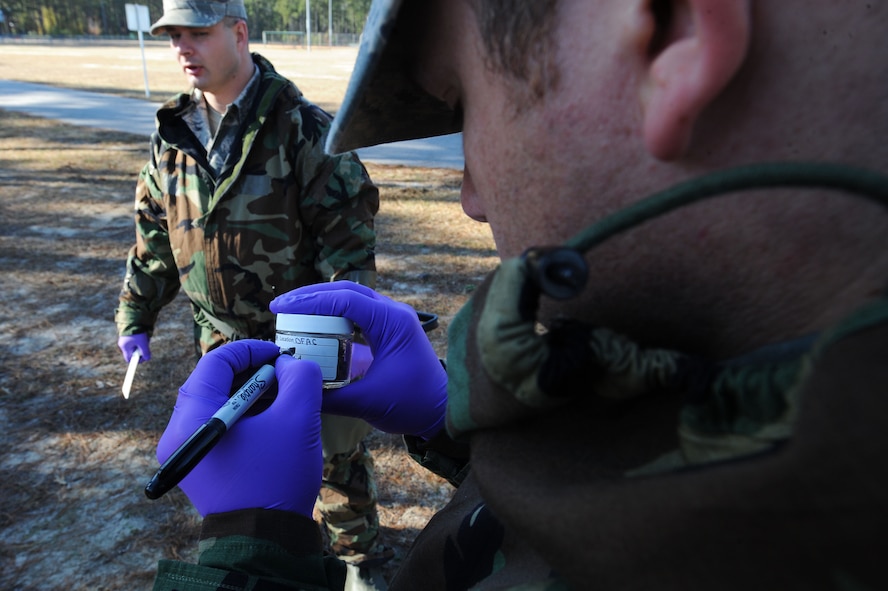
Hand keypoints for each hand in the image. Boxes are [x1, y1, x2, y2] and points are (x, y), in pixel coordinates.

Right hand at [118, 333, 149, 362]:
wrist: (134, 318)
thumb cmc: (137, 332)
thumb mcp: (143, 343)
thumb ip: (145, 352)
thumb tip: (147, 358)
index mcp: (124, 347)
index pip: (129, 359)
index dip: (136, 361)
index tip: (143, 359)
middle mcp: (123, 344)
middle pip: (133, 352)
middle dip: (141, 350)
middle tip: (146, 345)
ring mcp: (126, 339)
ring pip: (136, 346)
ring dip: (142, 344)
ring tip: (145, 337)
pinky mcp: (129, 334)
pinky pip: (136, 340)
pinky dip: (141, 339)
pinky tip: (144, 334)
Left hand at [156, 340, 323, 517]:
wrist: (265, 540)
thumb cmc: (277, 478)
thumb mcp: (298, 418)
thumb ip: (298, 377)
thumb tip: (289, 365)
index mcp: (191, 418)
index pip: (216, 363)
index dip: (251, 351)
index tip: (281, 355)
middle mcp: (176, 434)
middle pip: (212, 383)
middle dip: (251, 373)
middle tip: (282, 374)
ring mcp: (183, 453)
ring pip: (215, 405)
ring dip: (248, 395)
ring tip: (281, 397)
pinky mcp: (197, 467)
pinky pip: (216, 427)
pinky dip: (242, 416)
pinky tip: (270, 421)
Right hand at [271, 282, 446, 438]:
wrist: (444, 412)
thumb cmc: (413, 405)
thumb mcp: (368, 402)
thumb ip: (329, 397)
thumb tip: (293, 390)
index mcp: (392, 322)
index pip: (344, 300)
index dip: (309, 301)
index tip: (280, 307)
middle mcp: (394, 314)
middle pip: (346, 291)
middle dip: (310, 296)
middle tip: (279, 306)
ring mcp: (393, 320)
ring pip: (352, 299)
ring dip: (322, 303)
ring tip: (291, 313)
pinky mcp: (390, 331)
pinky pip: (358, 314)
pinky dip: (334, 316)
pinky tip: (314, 326)